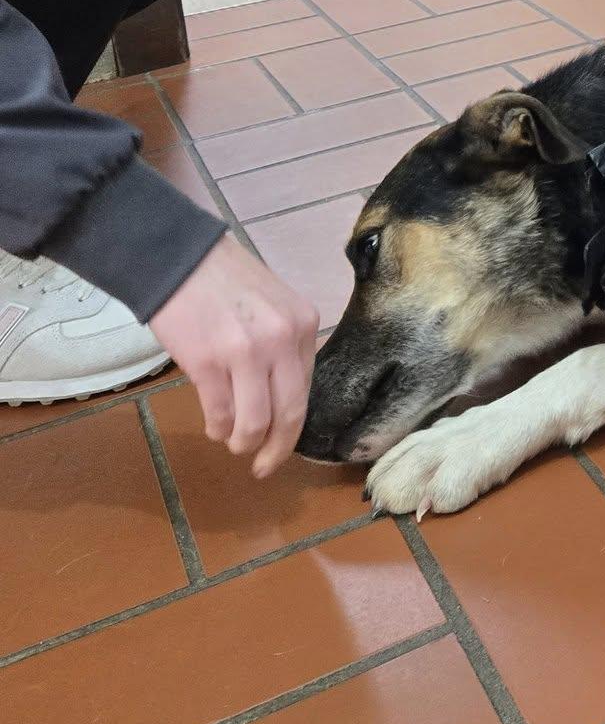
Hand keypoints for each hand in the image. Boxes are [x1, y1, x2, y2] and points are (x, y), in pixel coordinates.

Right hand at [150, 234, 319, 477]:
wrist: (178, 257)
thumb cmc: (225, 280)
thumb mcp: (274, 303)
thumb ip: (285, 344)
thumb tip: (284, 395)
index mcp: (302, 323)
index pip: (307, 390)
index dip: (294, 427)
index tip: (283, 444)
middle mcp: (281, 339)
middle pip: (288, 413)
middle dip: (277, 449)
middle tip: (264, 466)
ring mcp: (245, 352)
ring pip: (254, 422)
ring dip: (243, 442)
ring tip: (233, 443)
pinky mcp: (207, 362)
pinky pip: (219, 413)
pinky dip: (217, 427)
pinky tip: (213, 427)